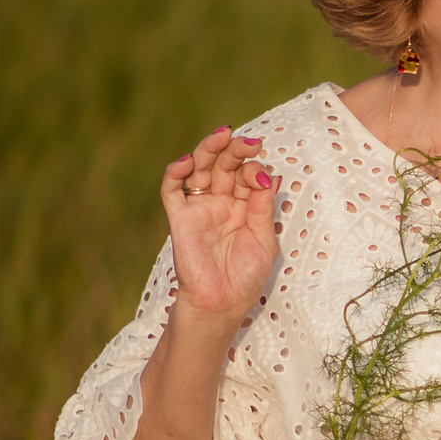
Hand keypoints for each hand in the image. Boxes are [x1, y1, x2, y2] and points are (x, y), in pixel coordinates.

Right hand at [160, 127, 279, 325]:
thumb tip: (268, 173)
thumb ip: (263, 207)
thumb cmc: (247, 277)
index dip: (254, 169)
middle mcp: (221, 202)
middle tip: (248, 141)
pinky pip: (171, 190)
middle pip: (223, 165)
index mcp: (245, 206)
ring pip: (198, 169)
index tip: (263, 176)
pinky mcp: (179, 218)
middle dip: (235, 150)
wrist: (223, 304)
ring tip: (222, 135)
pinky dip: (175, 172)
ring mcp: (199, 208)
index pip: (247, 175)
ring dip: (208, 150)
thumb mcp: (264, 239)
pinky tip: (187, 161)